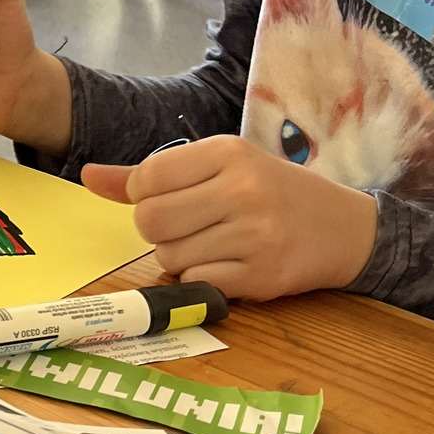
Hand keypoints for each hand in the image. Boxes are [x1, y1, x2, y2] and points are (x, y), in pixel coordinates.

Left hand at [82, 136, 379, 298]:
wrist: (345, 228)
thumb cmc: (271, 191)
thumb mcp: (220, 167)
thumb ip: (152, 173)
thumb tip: (87, 175)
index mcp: (228, 152)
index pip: (148, 177)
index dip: (143, 194)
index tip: (169, 197)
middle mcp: (242, 189)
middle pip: (150, 220)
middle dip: (157, 229)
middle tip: (188, 225)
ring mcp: (254, 235)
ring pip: (170, 255)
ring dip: (180, 256)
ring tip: (213, 243)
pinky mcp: (262, 276)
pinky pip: (197, 282)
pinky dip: (202, 278)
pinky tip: (229, 264)